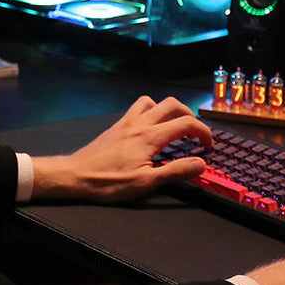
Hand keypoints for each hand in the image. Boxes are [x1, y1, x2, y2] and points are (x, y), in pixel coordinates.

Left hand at [31, 96, 212, 203]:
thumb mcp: (146, 182)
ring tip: (174, 127)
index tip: (208, 146)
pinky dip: (150, 111)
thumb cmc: (108, 182)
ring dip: (169, 110)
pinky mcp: (117, 126)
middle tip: (195, 134)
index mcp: (149, 137)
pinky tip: (150, 128)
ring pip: (154, 102)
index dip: (204, 132)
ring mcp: (127, 122)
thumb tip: (200, 163)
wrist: (75, 175)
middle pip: (173, 105)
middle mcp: (139, 124)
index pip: (186, 124)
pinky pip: (138, 108)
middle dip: (190, 116)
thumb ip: (175, 171)